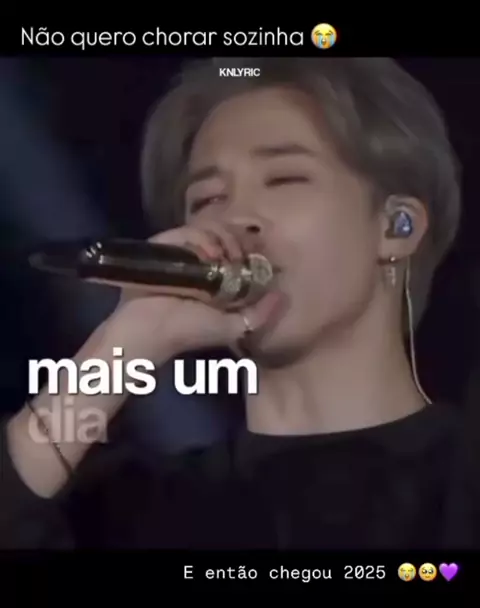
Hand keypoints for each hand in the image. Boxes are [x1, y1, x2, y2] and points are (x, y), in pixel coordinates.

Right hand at [106, 221, 281, 362]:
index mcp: (215, 278)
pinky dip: (199, 236)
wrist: (148, 332)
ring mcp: (181, 252)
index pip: (238, 251)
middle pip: (225, 234)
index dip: (250, 247)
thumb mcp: (232, 327)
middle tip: (240, 254)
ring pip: (207, 228)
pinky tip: (207, 253)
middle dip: (238, 240)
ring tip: (222, 255)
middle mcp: (199, 262)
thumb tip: (281, 296)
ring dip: (221, 237)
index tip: (260, 250)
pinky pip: (185, 230)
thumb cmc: (187, 332)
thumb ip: (259, 315)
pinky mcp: (163, 246)